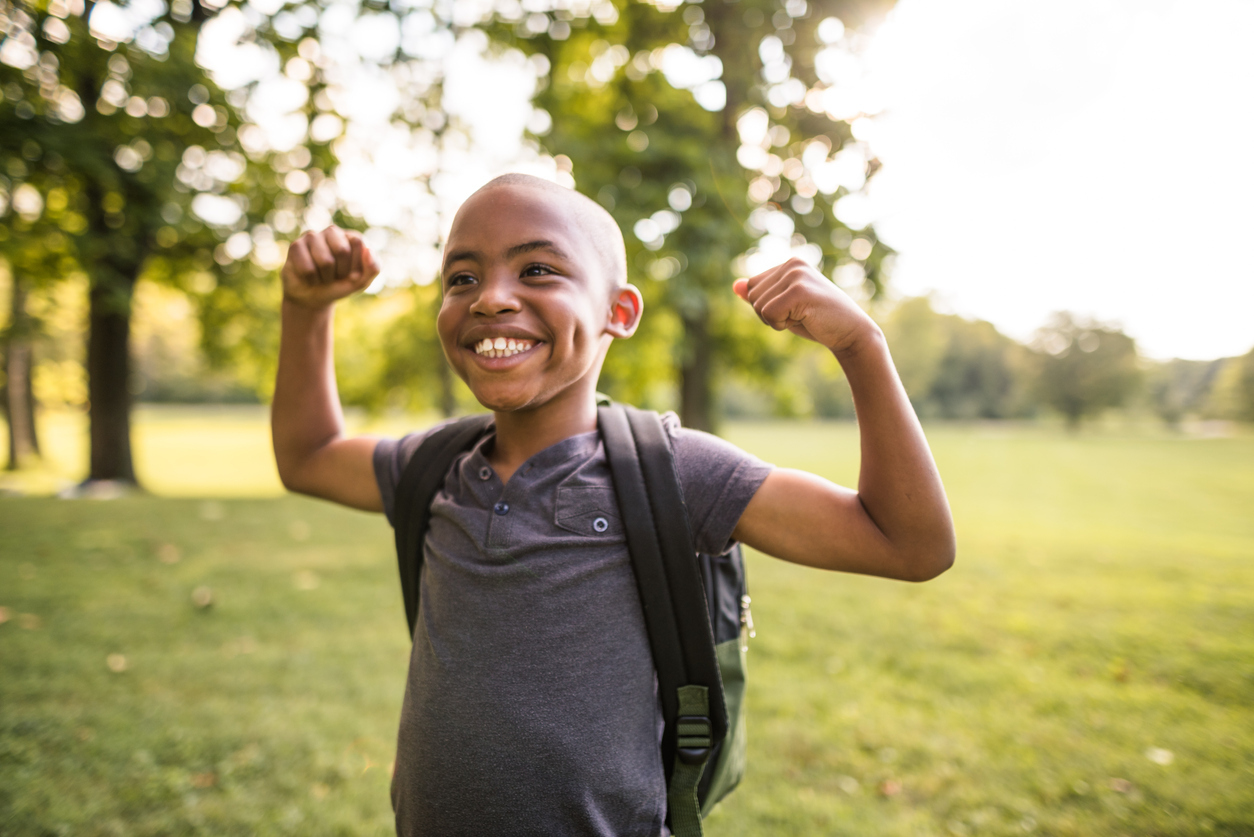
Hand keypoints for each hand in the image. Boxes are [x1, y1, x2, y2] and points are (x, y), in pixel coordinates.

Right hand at [281, 226, 379, 308]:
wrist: (314, 298)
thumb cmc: (340, 285)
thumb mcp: (362, 282)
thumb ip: (373, 267)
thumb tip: (368, 249)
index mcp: (352, 237)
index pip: (359, 244)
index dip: (356, 266)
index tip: (351, 274)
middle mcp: (332, 232)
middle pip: (342, 250)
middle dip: (340, 272)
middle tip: (334, 276)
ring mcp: (313, 236)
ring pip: (325, 261)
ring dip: (325, 277)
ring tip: (321, 276)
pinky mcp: (296, 246)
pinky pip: (308, 268)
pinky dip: (311, 279)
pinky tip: (309, 276)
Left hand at [733, 258, 878, 352]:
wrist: (851, 332)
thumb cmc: (817, 320)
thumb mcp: (784, 306)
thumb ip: (761, 295)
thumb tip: (735, 286)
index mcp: (790, 263)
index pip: (753, 287)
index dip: (767, 307)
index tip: (794, 309)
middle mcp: (793, 264)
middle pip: (753, 297)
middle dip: (770, 315)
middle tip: (800, 315)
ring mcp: (796, 275)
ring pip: (758, 306)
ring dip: (777, 321)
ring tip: (804, 317)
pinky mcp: (799, 291)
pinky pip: (768, 314)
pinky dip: (781, 325)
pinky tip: (805, 320)